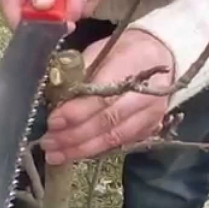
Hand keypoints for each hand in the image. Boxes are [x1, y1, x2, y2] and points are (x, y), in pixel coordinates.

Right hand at [0, 0, 107, 29]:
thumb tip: (44, 4)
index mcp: (13, 3)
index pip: (26, 28)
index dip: (47, 25)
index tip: (63, 11)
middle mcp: (33, 13)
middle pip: (56, 24)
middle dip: (73, 0)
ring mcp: (54, 10)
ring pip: (76, 14)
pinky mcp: (70, 3)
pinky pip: (87, 4)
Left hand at [39, 30, 175, 164]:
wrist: (159, 55)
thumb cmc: (120, 52)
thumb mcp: (98, 51)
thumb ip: (78, 74)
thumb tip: (54, 99)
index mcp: (130, 66)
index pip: (101, 96)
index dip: (76, 113)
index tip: (52, 121)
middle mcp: (145, 94)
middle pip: (107, 122)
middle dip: (74, 136)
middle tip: (49, 143)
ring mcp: (150, 115)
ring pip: (113, 138)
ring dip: (81, 150)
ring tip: (56, 155)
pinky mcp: (149, 129)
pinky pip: (119, 145)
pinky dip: (95, 151)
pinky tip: (75, 154)